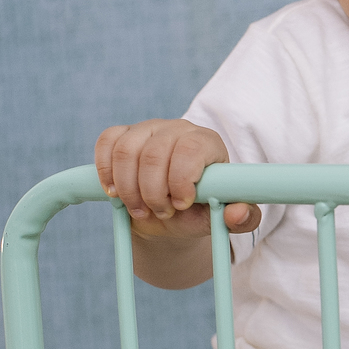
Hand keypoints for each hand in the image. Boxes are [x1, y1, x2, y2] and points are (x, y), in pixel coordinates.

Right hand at [94, 119, 260, 243]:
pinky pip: (107, 143)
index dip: (181, 179)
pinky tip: (115, 193)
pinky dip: (106, 172)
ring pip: (126, 152)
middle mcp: (177, 129)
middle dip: (153, 193)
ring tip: (141, 209)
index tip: (182, 205)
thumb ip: (241, 219)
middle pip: (154, 154)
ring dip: (128, 189)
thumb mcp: (221, 218)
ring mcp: (148, 129)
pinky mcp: (123, 135)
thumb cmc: (199, 210)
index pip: (190, 149)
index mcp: (206, 143)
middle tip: (160, 213)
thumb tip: (238, 213)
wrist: (170, 212)